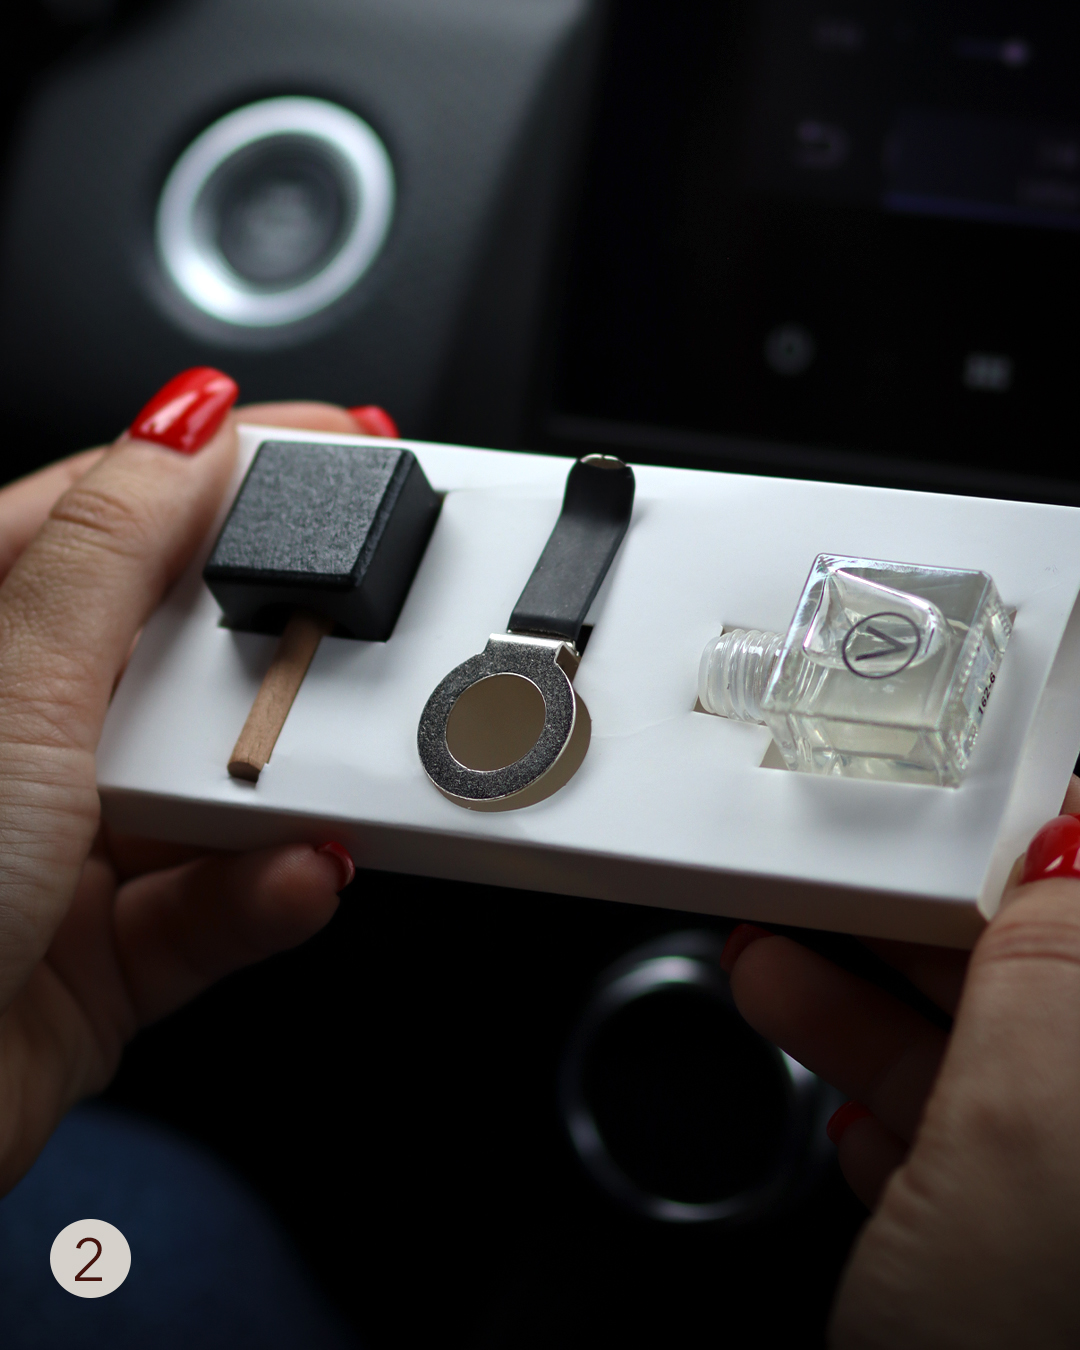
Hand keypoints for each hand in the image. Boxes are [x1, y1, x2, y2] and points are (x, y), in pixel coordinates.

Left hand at [0, 375, 382, 1193]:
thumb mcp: (11, 699)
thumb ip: (108, 561)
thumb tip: (188, 432)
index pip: (115, 513)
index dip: (230, 470)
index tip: (340, 445)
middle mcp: (20, 736)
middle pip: (191, 653)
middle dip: (283, 657)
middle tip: (360, 639)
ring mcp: (66, 845)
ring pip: (221, 788)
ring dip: (284, 798)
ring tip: (323, 792)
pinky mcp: (113, 947)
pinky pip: (223, 901)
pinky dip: (269, 893)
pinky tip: (296, 878)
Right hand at [722, 775, 1079, 1346]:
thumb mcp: (1032, 1134)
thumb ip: (1055, 962)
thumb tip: (1070, 841)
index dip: (1039, 853)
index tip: (956, 810)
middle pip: (1043, 989)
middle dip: (926, 928)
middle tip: (828, 877)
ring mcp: (1064, 1214)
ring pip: (991, 1073)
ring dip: (874, 1012)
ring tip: (771, 963)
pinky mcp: (1023, 1275)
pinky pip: (965, 1157)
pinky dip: (891, 1110)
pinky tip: (841, 1098)